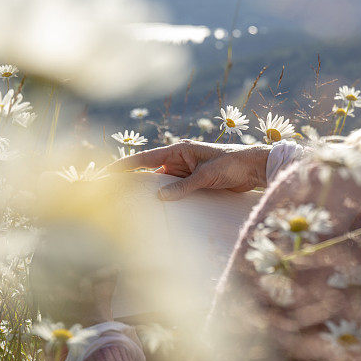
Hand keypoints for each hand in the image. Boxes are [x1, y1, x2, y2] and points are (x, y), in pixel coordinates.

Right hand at [107, 139, 270, 200]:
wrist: (255, 168)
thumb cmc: (232, 164)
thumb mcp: (207, 175)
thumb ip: (184, 187)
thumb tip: (160, 197)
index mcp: (178, 150)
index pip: (144, 159)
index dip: (123, 166)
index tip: (105, 174)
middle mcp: (178, 160)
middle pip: (148, 172)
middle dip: (130, 181)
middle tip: (109, 194)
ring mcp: (184, 172)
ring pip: (159, 183)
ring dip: (147, 192)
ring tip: (128, 205)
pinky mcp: (192, 182)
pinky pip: (172, 190)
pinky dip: (164, 198)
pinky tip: (155, 209)